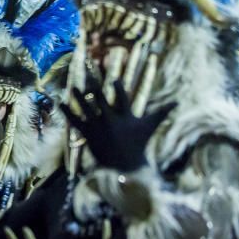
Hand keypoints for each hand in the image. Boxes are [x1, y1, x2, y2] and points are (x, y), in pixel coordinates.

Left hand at [60, 75, 174, 171]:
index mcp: (126, 117)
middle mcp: (111, 121)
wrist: (125, 165)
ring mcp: (98, 128)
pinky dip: (68, 113)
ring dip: (78, 98)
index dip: (118, 89)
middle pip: (101, 101)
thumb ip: (162, 112)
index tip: (113, 80)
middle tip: (88, 74)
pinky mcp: (89, 134)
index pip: (122, 100)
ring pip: (86, 110)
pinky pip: (77, 121)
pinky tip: (61, 103)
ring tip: (72, 87)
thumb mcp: (150, 126)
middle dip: (95, 87)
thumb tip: (178, 102)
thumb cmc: (138, 142)